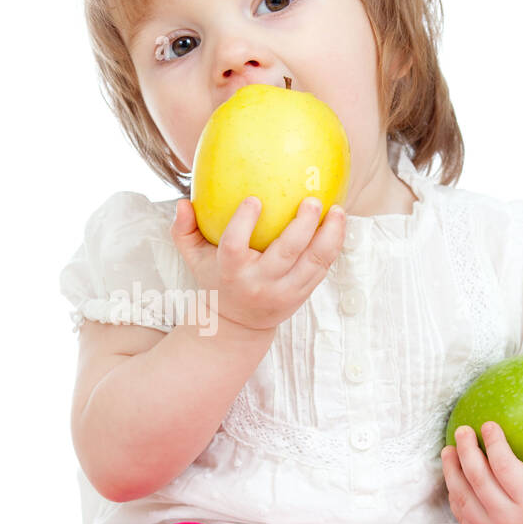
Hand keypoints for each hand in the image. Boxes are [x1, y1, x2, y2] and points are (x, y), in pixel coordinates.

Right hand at [171, 194, 345, 333]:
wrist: (238, 324)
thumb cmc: (216, 279)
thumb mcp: (194, 259)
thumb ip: (183, 230)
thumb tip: (183, 202)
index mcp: (231, 273)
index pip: (234, 247)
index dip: (243, 223)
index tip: (254, 199)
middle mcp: (259, 284)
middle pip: (285, 253)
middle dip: (302, 225)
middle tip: (311, 200)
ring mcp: (284, 292)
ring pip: (313, 262)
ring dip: (329, 235)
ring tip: (337, 210)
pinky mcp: (301, 295)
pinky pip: (322, 268)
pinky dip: (333, 245)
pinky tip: (339, 223)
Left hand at [440, 421, 522, 523]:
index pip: (505, 467)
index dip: (493, 443)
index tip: (488, 425)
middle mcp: (510, 521)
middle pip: (478, 478)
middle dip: (466, 450)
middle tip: (462, 431)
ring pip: (462, 496)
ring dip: (451, 469)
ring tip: (449, 449)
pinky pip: (460, 512)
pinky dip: (454, 491)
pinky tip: (453, 473)